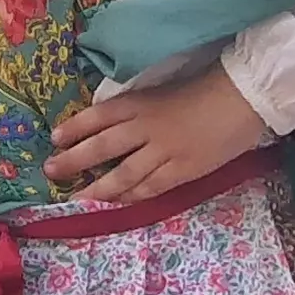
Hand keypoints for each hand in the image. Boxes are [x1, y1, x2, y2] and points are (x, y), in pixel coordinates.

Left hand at [46, 71, 267, 203]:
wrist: (243, 97)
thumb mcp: (161, 91)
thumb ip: (136, 109)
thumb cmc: (203, 90)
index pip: (98, 116)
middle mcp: (146, 126)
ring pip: (122, 174)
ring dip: (96, 188)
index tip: (55, 138)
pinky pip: (149, 187)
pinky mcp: (182, 169)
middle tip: (52, 171)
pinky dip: (129, 197)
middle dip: (74, 160)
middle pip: (102, 146)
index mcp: (141, 102)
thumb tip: (107, 126)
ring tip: (76, 199)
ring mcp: (164, 150)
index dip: (75, 128)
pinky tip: (115, 204)